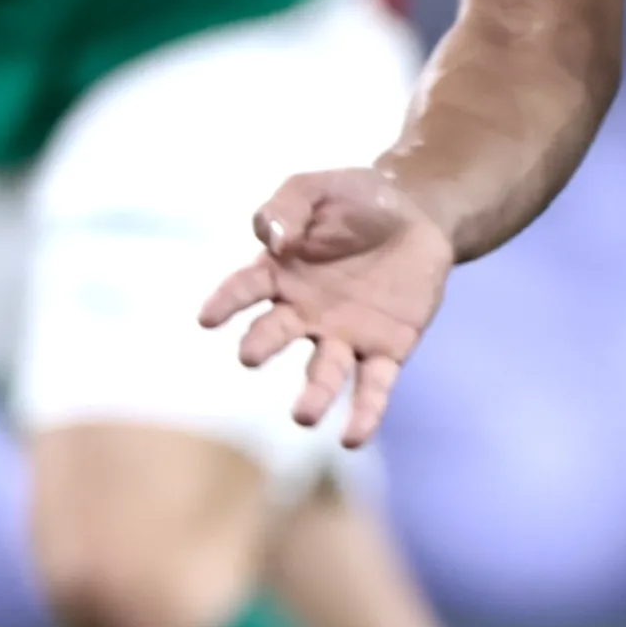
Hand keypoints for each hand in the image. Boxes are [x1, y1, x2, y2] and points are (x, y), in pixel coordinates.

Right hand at [200, 165, 452, 447]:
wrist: (418, 216)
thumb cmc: (357, 201)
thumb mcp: (317, 189)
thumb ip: (287, 208)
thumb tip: (272, 239)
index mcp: (280, 273)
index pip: (244, 288)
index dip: (225, 302)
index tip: (207, 318)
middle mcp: (305, 313)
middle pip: (277, 333)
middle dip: (262, 345)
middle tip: (249, 356)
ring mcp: (344, 335)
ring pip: (324, 372)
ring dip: (313, 395)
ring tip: (303, 417)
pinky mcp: (386, 350)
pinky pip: (373, 386)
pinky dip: (364, 412)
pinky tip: (353, 437)